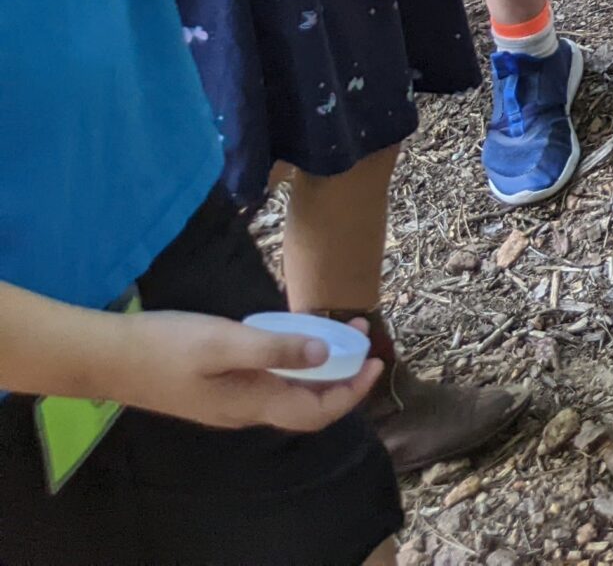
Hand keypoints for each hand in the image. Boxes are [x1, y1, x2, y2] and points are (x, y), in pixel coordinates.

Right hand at [103, 311, 382, 431]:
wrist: (108, 358)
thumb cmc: (166, 347)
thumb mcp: (224, 341)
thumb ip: (275, 350)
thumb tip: (323, 357)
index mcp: (251, 404)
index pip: (316, 412)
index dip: (351, 392)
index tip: (375, 362)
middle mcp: (245, 410)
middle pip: (307, 403)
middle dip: (342, 374)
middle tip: (361, 335)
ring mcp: (229, 401)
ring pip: (288, 391)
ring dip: (319, 365)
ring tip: (339, 330)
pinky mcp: (216, 388)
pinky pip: (268, 382)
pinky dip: (292, 362)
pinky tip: (294, 337)